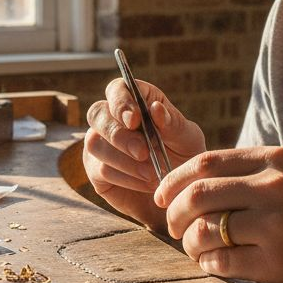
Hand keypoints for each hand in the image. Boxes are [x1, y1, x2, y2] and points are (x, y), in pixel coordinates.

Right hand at [83, 77, 205, 231]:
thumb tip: (155, 108)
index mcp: (136, 101)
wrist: (179, 192)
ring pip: (95, 144)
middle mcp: (112, 119)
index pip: (116, 89)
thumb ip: (172, 123)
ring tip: (151, 173)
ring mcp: (101, 144)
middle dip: (118, 134)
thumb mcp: (187, 140)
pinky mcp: (96, 170)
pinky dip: (125, 178)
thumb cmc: (184, 157)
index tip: (135, 120)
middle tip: (142, 152)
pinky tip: (145, 183)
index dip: (121, 102)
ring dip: (124, 160)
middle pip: (96, 114)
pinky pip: (101, 170)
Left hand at [155, 145, 282, 282]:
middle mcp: (276, 187)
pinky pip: (221, 263)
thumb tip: (184, 184)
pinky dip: (209, 266)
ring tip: (197, 250)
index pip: (204, 162)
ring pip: (204, 231)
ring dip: (190, 244)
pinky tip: (216, 265)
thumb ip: (247, 174)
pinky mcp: (278, 263)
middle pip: (197, 195)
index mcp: (276, 159)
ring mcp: (277, 225)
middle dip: (173, 214)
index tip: (161, 196)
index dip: (173, 180)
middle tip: (174, 228)